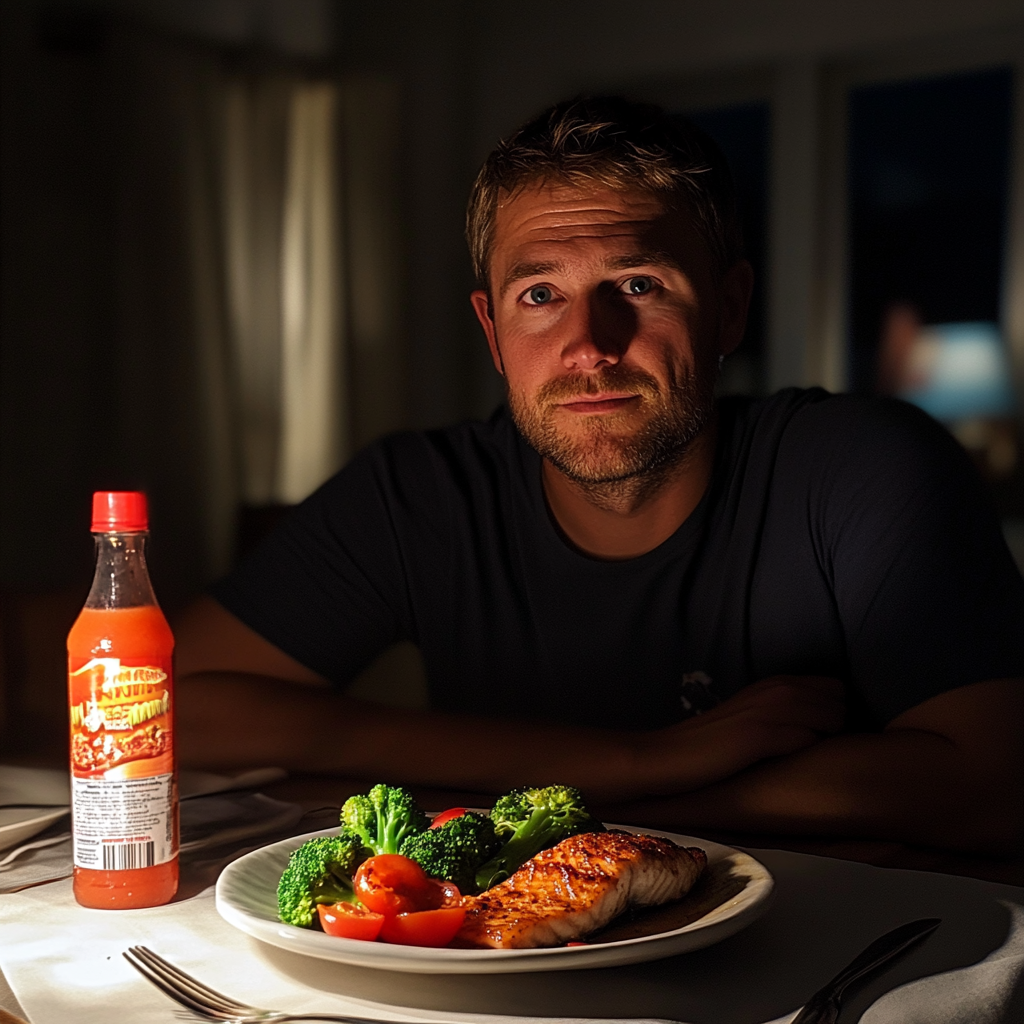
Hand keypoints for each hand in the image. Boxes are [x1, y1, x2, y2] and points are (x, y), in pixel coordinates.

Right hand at [635, 675, 845, 795]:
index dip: (836, 710)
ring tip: (809, 761)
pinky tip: (791, 766)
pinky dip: (808, 753)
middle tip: (821, 751)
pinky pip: (809, 740)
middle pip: (841, 701)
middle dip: (839, 726)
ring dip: (828, 740)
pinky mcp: (760, 735)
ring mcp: (769, 709)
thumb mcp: (750, 717)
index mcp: (773, 683)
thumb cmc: (710, 746)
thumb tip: (820, 730)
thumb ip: (783, 714)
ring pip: (832, 718)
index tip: (826, 734)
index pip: (835, 686)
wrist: (668, 757)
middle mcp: (775, 689)